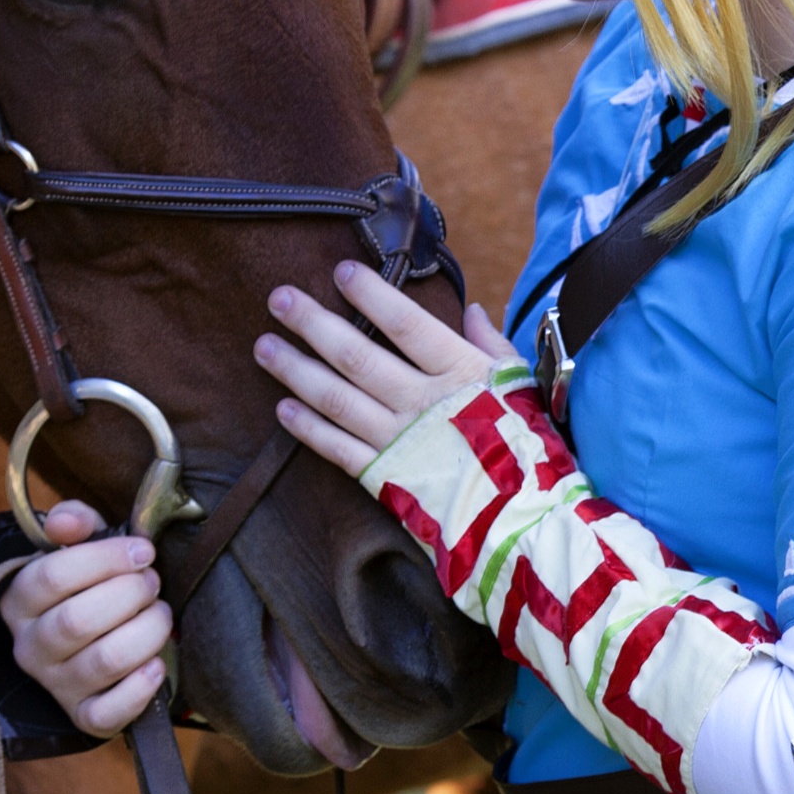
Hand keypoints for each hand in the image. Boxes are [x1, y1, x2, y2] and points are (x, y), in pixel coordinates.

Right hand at [0, 499, 171, 735]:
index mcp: (19, 601)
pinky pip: (111, 712)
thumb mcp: (80, 548)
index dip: (105, 559)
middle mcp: (29, 648)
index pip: (52, 577)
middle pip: (77, 621)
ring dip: (146, 631)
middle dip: (130, 594)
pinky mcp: (84, 717)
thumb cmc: (91, 587)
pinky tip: (157, 663)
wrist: (99, 641)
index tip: (143, 551)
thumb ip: (75, 523)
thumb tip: (65, 522)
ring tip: (160, 614)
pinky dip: (142, 687)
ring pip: (105, 661)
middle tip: (153, 583)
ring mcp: (55, 686)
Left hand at [255, 263, 520, 479]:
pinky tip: (282, 407)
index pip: (407, 324)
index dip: (372, 296)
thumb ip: (493, 345)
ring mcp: (399, 442)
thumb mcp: (522, 386)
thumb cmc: (529, 447)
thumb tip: (471, 310)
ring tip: (263, 346)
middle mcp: (422, 403)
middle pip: (357, 357)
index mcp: (460, 373)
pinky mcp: (385, 479)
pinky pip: (337, 449)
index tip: (341, 271)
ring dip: (296, 370)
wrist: (527, 522)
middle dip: (313, 324)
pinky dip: (307, 429)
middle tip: (279, 298)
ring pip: (337, 400)